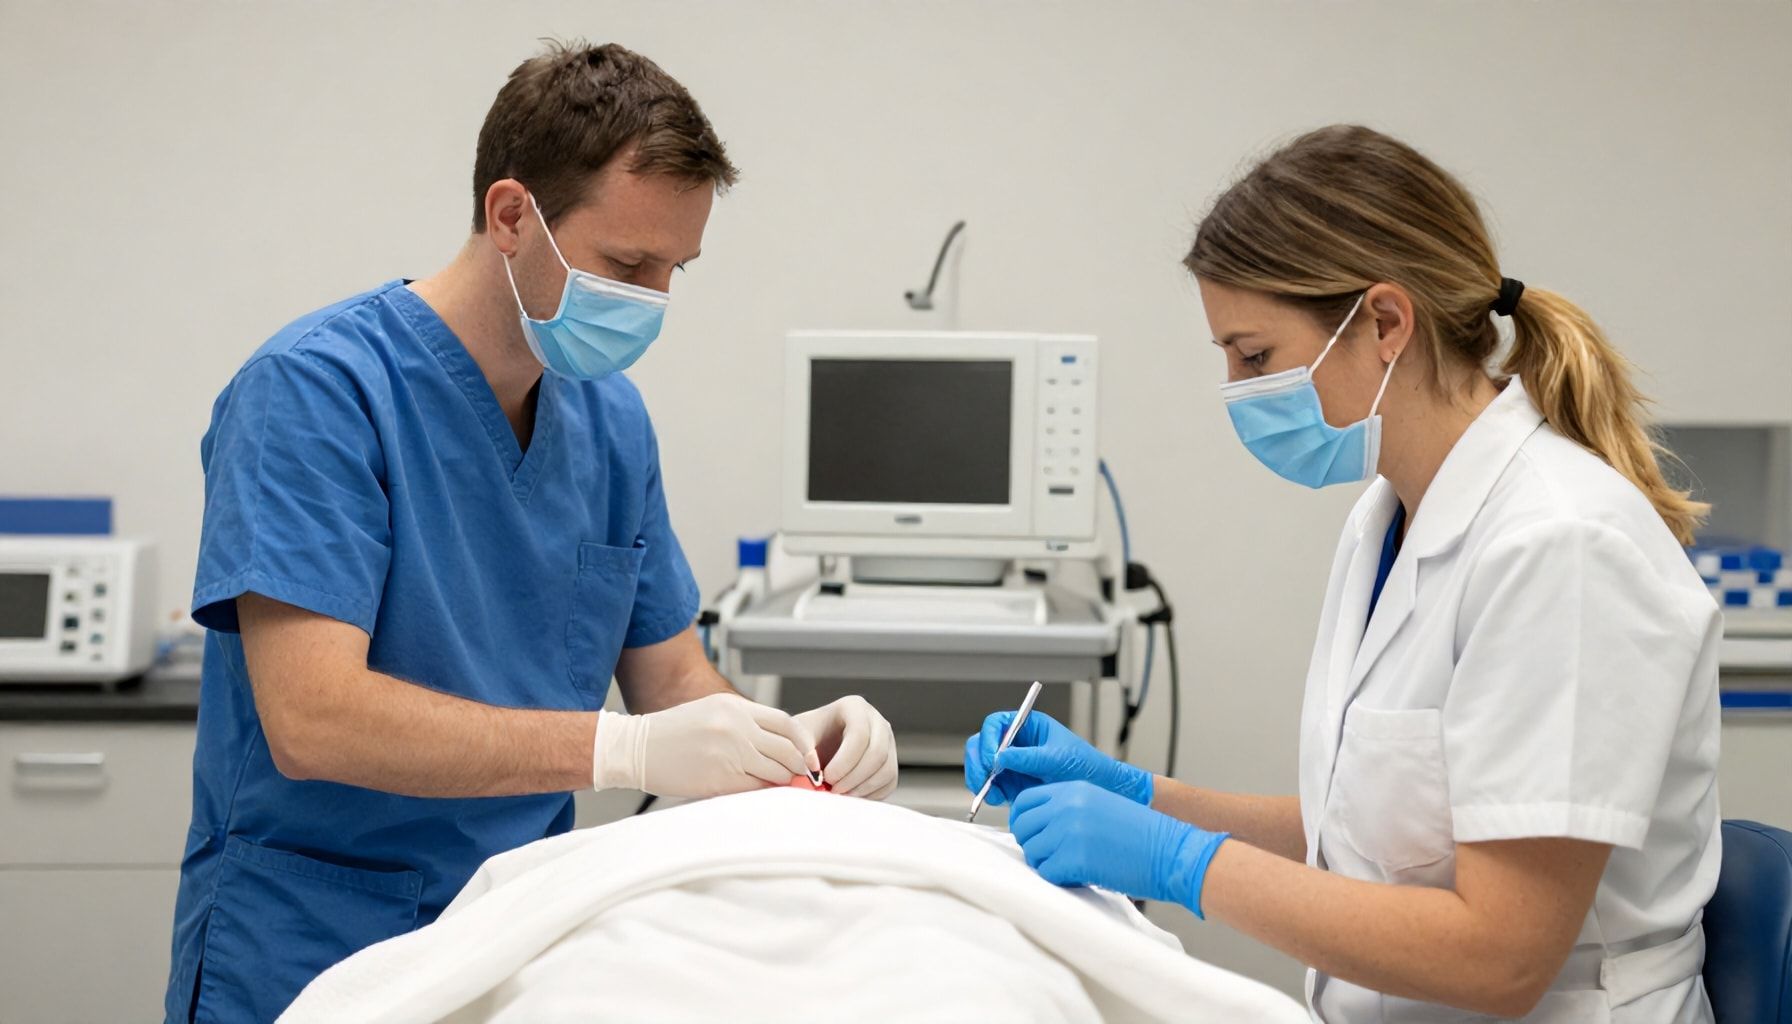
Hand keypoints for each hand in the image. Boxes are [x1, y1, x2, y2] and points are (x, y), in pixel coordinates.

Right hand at [593, 693, 819, 797]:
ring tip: (784, 788)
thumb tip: (782, 748)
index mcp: (736, 707)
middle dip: (801, 767)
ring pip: (776, 772)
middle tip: (806, 779)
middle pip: (788, 750)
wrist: (637, 747)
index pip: (788, 724)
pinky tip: (763, 795)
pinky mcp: (720, 779)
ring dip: (784, 782)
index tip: (812, 758)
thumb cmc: (675, 732)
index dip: (806, 743)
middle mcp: (737, 727)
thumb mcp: (713, 712)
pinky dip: (764, 793)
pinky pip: (756, 789)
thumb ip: (747, 724)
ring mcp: (729, 753)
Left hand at [796, 696, 897, 798]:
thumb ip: (803, 750)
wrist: (814, 745)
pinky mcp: (891, 761)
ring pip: (886, 770)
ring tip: (838, 794)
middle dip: (853, 777)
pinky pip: (889, 782)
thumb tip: (814, 772)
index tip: (825, 777)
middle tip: (832, 790)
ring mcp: (888, 741)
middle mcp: (877, 721)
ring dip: (861, 788)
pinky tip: (848, 795)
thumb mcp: (798, 737)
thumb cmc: (805, 738)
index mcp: (854, 706)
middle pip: (877, 753)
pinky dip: (870, 794)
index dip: (844, 761)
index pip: (859, 734)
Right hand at [963, 710, 1152, 806]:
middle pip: (981, 744)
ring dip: (980, 779)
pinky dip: (987, 792)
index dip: (989, 739)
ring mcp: (1011, 763)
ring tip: (992, 793)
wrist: (1096, 789)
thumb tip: (1000, 756)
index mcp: (1027, 726)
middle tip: (985, 778)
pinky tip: (998, 799)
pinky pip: (989, 785)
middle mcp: (1015, 742)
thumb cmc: (1084, 765)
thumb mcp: (1056, 759)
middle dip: (978, 761)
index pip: (996, 724)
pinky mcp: (1011, 783)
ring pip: (981, 766)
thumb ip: (1028, 757)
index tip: (992, 758)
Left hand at [1009, 781, 1229, 917]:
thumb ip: (1068, 809)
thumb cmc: (1141, 835)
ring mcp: (1068, 831)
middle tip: (1052, 857)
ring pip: (1032, 853)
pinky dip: (1061, 880)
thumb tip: (1037, 828)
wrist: (1171, 851)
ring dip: (1047, 864)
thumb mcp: (1100, 805)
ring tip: (1073, 867)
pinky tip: (1082, 877)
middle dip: (1032, 845)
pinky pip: (1048, 873)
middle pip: (1022, 827)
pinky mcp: (1074, 858)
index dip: (1023, 821)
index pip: (1025, 802)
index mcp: (1072, 789)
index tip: (1032, 835)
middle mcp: (1066, 806)